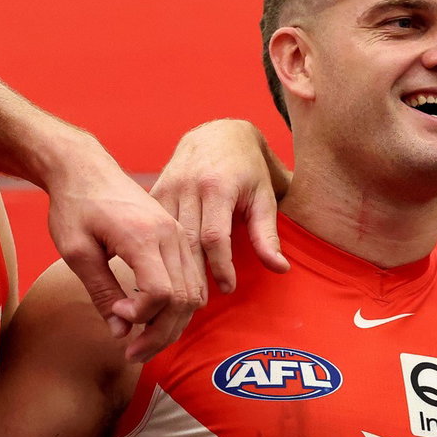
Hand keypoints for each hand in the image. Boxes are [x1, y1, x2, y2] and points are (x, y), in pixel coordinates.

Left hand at [47, 159, 205, 360]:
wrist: (84, 168)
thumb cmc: (74, 206)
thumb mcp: (76, 252)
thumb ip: (101, 292)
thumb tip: (122, 331)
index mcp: (144, 236)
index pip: (161, 292)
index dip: (142, 315)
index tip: (116, 314)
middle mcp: (170, 234)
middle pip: (184, 298)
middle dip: (161, 333)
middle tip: (132, 353)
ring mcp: (178, 234)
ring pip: (194, 293)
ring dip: (172, 324)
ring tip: (142, 341)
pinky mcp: (177, 236)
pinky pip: (191, 279)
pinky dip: (178, 305)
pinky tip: (153, 317)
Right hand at [151, 120, 287, 294]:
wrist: (217, 133)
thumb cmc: (249, 169)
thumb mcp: (264, 196)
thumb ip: (267, 234)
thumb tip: (280, 269)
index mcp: (218, 186)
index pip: (215, 236)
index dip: (220, 267)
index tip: (228, 289)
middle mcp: (189, 186)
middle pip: (188, 240)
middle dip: (195, 275)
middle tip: (202, 303)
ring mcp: (168, 186)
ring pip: (168, 237)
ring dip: (176, 268)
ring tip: (184, 295)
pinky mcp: (156, 191)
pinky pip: (155, 226)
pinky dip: (160, 250)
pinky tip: (166, 272)